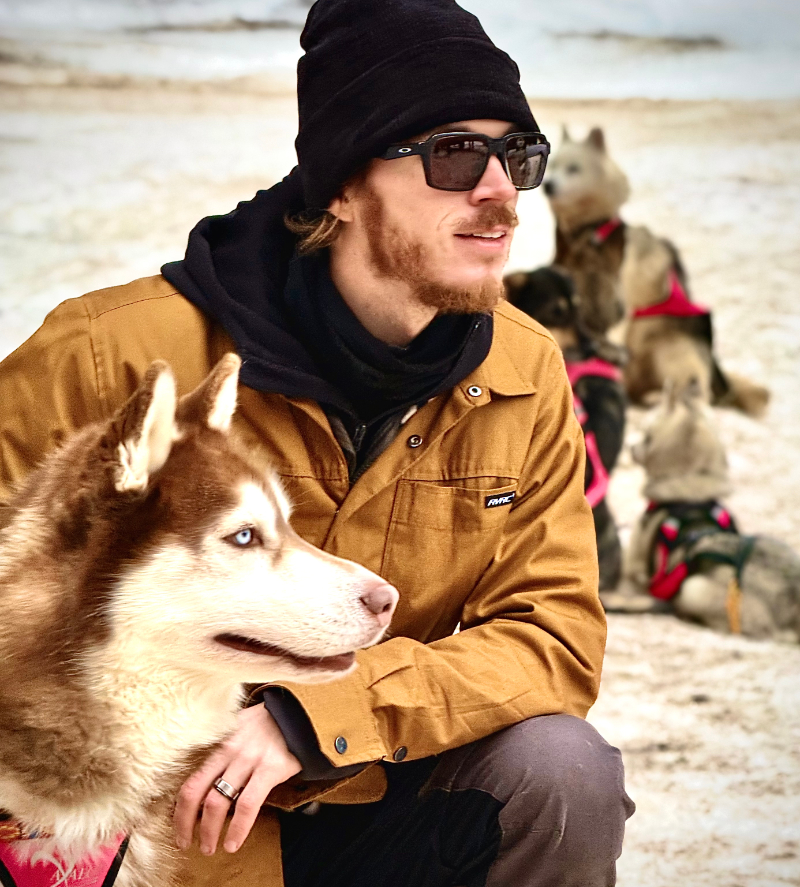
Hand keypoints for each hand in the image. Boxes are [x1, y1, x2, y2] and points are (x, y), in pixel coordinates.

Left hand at [174, 704, 301, 854]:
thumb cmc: (269, 723)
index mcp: (218, 741)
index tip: (177, 824)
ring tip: (209, 848)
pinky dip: (237, 828)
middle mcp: (228, 749)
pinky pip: (247, 804)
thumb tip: (206, 782)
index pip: (189, 778)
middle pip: (194, 791)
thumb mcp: (240, 728)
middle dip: (185, 823)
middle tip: (185, 842)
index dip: (178, 807)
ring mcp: (248, 759)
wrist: (302, 712)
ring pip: (216, 802)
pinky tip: (233, 842)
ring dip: (208, 831)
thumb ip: (223, 749)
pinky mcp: (270, 768)